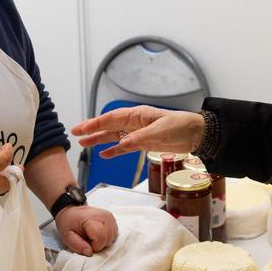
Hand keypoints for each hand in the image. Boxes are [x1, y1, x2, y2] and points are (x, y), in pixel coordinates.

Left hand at [55, 205, 118, 256]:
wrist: (71, 211)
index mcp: (90, 218)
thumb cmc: (68, 223)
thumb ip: (77, 245)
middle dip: (99, 244)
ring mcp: (109, 216)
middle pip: (108, 239)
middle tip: (89, 241)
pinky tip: (99, 234)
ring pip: (112, 237)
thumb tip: (90, 253)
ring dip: (104, 241)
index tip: (87, 245)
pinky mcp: (112, 218)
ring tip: (93, 237)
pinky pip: (114, 234)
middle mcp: (103, 215)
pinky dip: (107, 237)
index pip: (100, 237)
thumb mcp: (67, 236)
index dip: (95, 246)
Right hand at [71, 106, 203, 158]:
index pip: (111, 118)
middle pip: (109, 126)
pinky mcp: (144, 144)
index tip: (81, 128)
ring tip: (83, 144)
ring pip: (114, 136)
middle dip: (92, 129)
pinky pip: (125, 147)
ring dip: (99, 140)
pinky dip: (115, 151)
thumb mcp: (160, 131)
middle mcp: (135, 123)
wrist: (196, 134)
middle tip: (75, 133)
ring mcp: (138, 133)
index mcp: (137, 115)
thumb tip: (121, 144)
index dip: (95, 123)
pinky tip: (104, 155)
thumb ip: (139, 137)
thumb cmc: (180, 126)